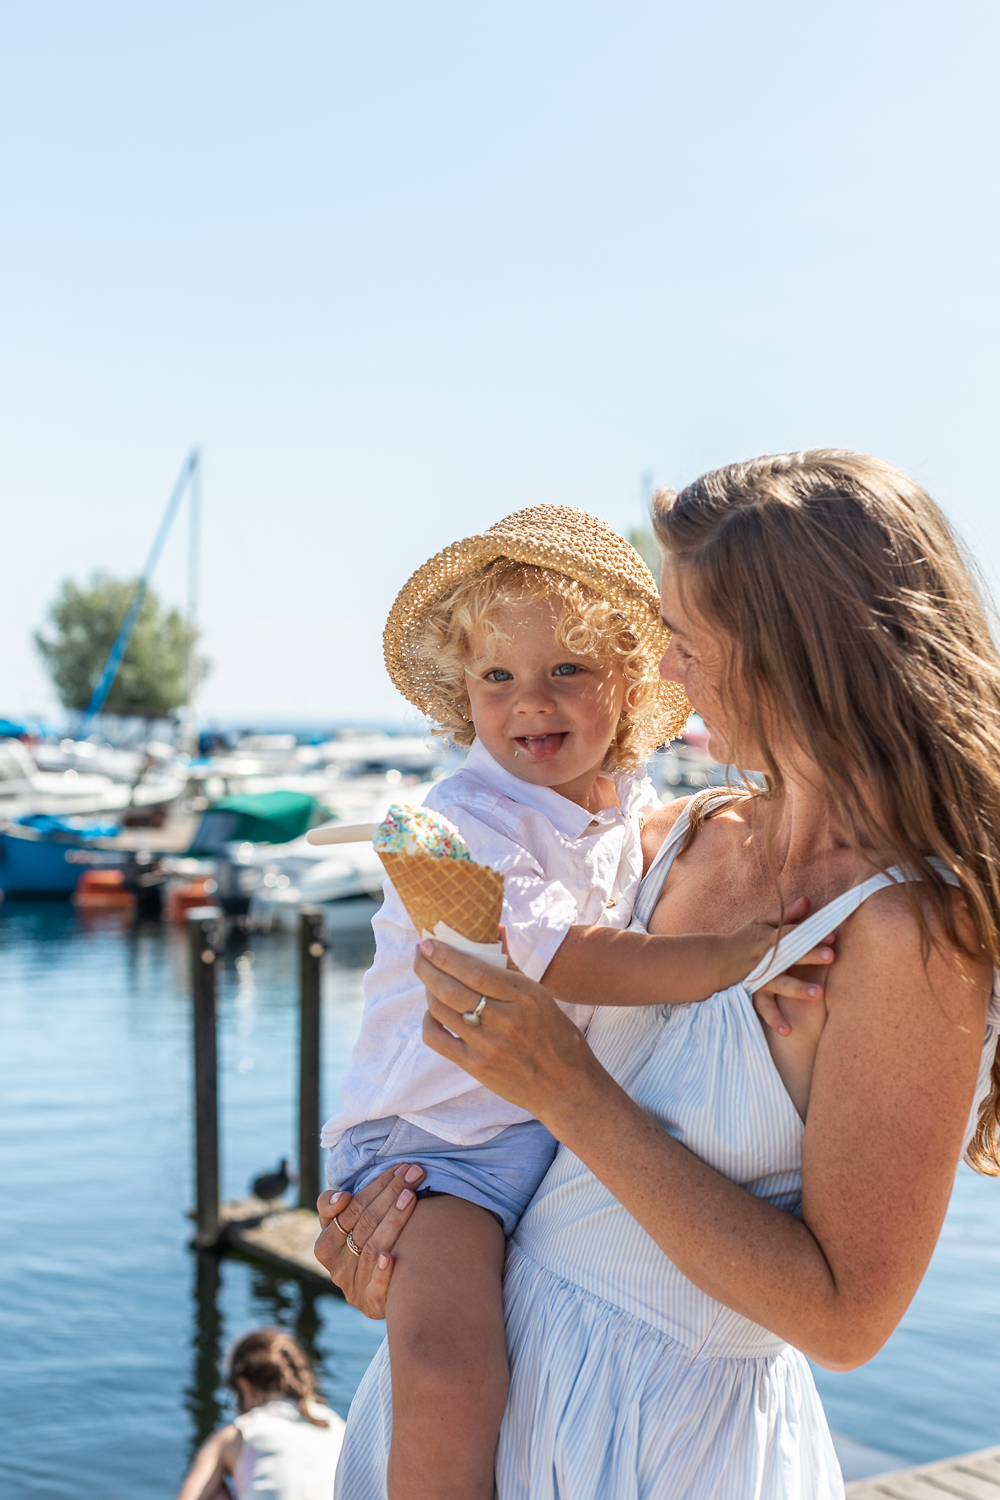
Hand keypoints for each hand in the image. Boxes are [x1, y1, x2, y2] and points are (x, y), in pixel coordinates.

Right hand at [314, 1163, 424, 1317]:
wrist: (379, 1294)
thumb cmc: (364, 1246)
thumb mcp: (345, 1227)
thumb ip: (333, 1206)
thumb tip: (342, 1197)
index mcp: (325, 1245)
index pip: (349, 1209)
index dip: (375, 1187)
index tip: (397, 1170)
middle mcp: (335, 1266)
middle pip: (364, 1224)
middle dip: (391, 1193)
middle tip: (415, 1172)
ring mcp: (352, 1287)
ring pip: (372, 1248)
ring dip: (393, 1220)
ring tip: (413, 1196)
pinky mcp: (370, 1305)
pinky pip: (375, 1289)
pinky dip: (382, 1273)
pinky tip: (391, 1258)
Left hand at [415, 939, 603, 1124]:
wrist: (567, 1087)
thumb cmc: (558, 1037)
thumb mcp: (542, 997)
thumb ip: (512, 966)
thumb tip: (494, 931)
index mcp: (525, 997)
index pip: (475, 970)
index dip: (446, 955)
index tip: (429, 943)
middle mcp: (506, 1020)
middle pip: (452, 990)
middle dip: (428, 968)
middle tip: (419, 954)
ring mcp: (489, 1046)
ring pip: (442, 1012)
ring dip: (429, 992)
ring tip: (429, 981)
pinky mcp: (477, 1067)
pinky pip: (439, 1040)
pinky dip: (429, 1022)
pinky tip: (434, 1013)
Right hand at [725, 896, 835, 1036]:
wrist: (712, 962)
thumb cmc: (743, 940)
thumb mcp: (762, 923)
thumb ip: (786, 915)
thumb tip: (808, 901)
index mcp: (769, 938)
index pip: (793, 933)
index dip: (812, 934)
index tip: (832, 934)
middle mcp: (766, 958)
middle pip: (790, 955)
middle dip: (810, 955)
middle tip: (831, 955)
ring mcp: (760, 978)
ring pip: (780, 983)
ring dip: (798, 988)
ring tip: (818, 994)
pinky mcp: (754, 994)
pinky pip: (764, 1008)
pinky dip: (774, 1019)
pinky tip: (788, 1030)